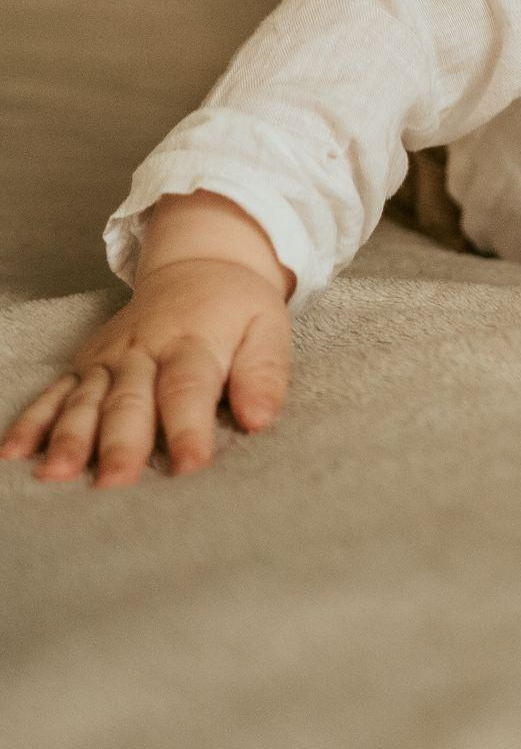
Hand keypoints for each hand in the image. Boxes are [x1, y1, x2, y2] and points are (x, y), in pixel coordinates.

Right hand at [1, 193, 295, 489]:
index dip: (188, 429)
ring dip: (70, 436)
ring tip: (56, 474)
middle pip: (130, 400)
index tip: (188, 467)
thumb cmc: (237, 309)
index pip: (188, 390)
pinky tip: (14, 452)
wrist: (198, 265)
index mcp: (194, 344)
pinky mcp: (86, 364)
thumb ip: (264, 372)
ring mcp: (110, 358)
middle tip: (114, 483)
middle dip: (120, 443)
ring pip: (86, 399)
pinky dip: (34, 421)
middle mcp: (144, 352)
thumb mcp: (267, 328)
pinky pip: (56, 392)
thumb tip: (261, 418)